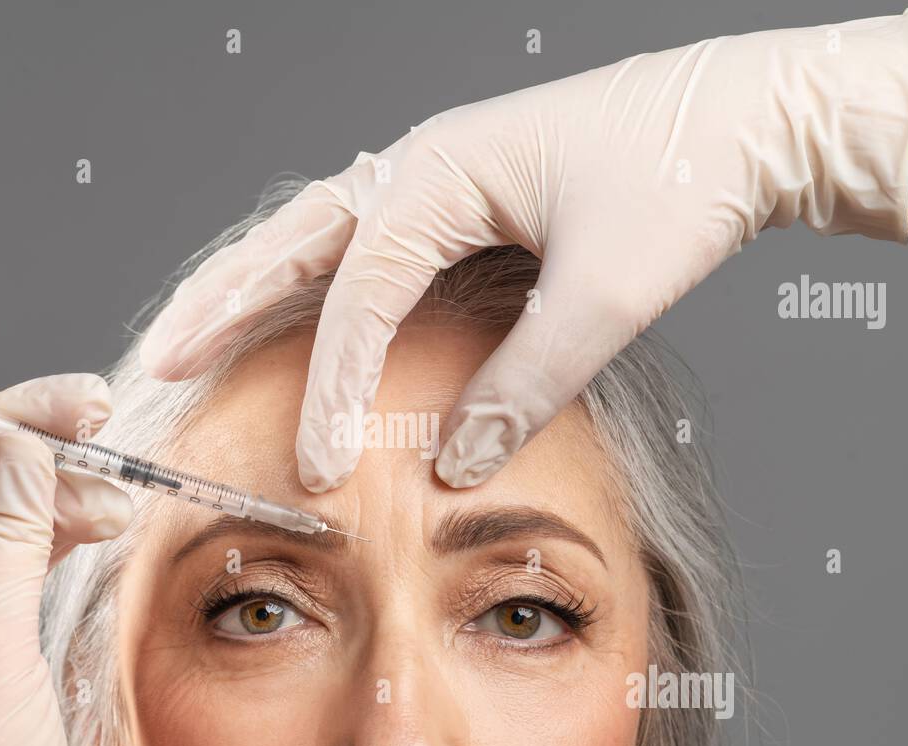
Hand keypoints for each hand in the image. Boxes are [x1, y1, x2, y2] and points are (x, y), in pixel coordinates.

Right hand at [140, 8, 907, 490]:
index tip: (313, 464)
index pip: (357, 293)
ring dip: (250, 289)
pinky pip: (365, 247)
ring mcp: (438, 178)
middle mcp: (422, 166)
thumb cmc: (687, 179)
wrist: (750, 119)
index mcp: (442, 172)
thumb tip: (454, 461)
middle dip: (220, 304)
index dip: (329, 385)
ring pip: (316, 237)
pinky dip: (315, 287)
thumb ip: (528, 380)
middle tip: (158, 361)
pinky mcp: (464, 202)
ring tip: (189, 337)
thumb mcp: (609, 292)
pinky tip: (293, 321)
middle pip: (292, 242)